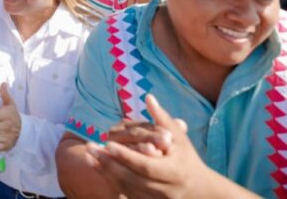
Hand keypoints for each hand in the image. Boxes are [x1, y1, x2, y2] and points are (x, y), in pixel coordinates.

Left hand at [86, 95, 207, 195]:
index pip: (146, 166)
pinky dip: (109, 179)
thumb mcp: (179, 138)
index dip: (127, 156)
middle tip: (89, 147)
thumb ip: (162, 119)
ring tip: (88, 154)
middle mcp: (165, 190)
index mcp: (174, 172)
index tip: (108, 144)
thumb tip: (148, 97)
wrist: (197, 190)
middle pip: (132, 179)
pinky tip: (96, 165)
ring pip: (126, 187)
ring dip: (105, 171)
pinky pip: (125, 193)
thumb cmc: (186, 158)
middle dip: (109, 163)